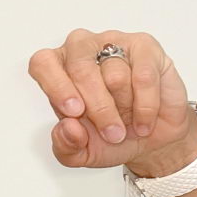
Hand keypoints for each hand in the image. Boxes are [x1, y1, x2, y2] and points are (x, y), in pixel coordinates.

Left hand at [28, 29, 196, 174]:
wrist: (153, 139)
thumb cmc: (113, 138)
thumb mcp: (83, 153)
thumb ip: (66, 146)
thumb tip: (67, 127)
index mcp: (58, 71)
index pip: (43, 63)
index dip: (56, 86)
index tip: (74, 112)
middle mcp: (82, 51)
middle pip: (80, 70)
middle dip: (98, 109)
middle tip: (111, 134)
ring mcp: (113, 43)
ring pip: (114, 75)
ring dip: (124, 109)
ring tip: (129, 122)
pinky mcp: (144, 46)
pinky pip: (143, 76)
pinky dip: (145, 106)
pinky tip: (145, 120)